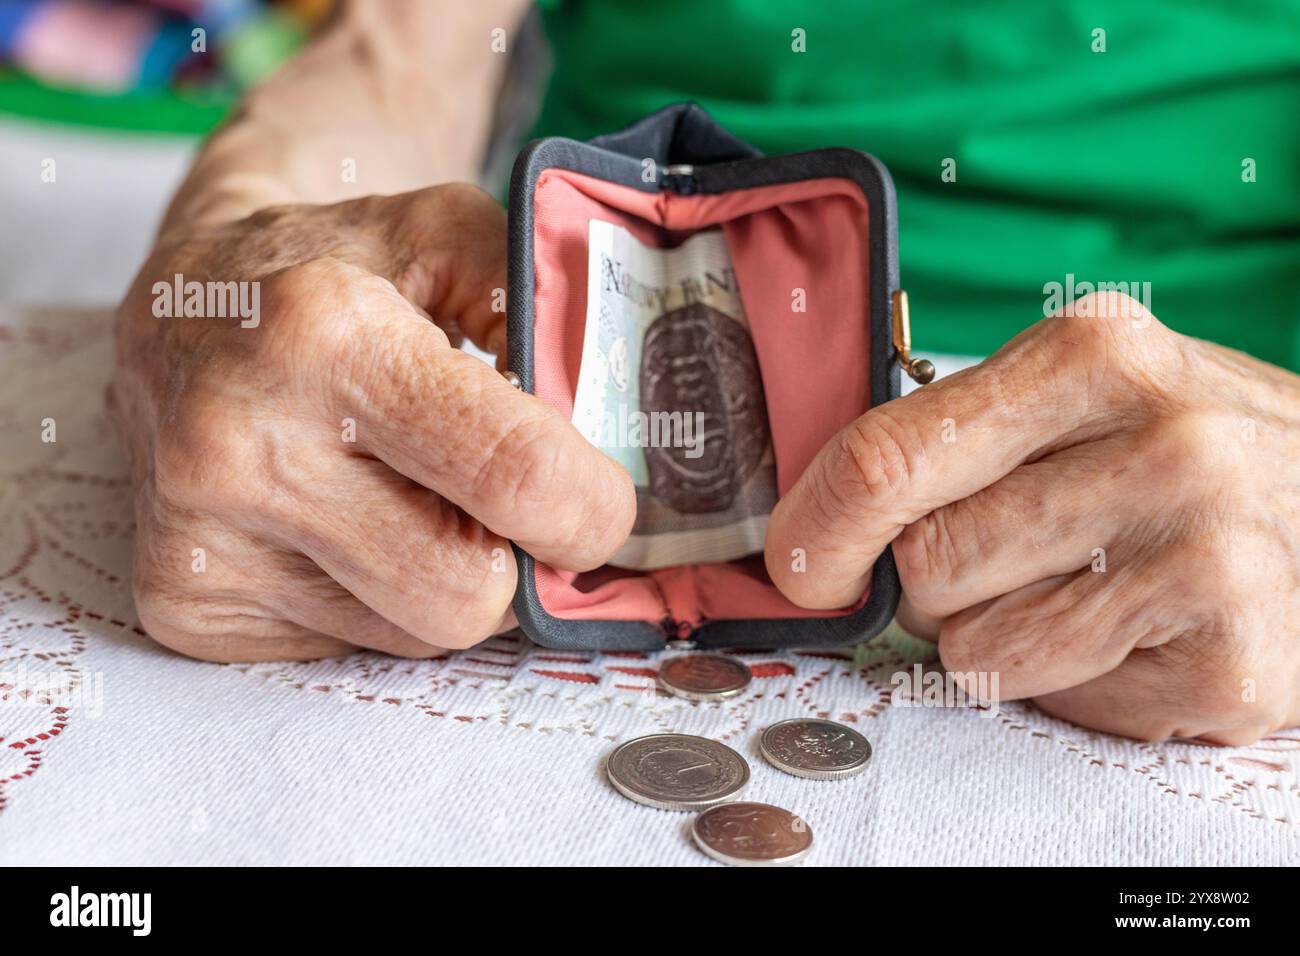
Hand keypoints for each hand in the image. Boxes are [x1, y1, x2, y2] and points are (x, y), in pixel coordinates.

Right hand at [109, 184, 634, 660]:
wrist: (183, 306)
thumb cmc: (335, 268)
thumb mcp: (454, 237)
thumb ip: (551, 320)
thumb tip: (627, 443)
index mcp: (327, 339)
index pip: (512, 477)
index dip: (590, 508)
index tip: (603, 503)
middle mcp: (246, 448)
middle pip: (467, 594)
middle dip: (514, 558)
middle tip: (502, 502)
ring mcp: (205, 539)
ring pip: (416, 633)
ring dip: (443, 574)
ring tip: (404, 492)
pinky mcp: (190, 602)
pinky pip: (351, 645)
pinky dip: (376, 594)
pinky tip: (341, 521)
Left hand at [765, 291, 1299, 743]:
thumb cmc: (1184, 458)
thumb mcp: (1083, 397)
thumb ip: (956, 434)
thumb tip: (815, 514)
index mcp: (1094, 354)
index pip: (894, 454)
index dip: (820, 523)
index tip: (797, 563)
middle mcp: (1162, 439)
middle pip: (927, 560)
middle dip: (933, 582)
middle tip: (1010, 559)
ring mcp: (1207, 550)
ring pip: (975, 642)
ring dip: (996, 635)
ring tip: (1083, 589)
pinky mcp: (1232, 657)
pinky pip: (1054, 695)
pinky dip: (1068, 680)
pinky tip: (1134, 632)